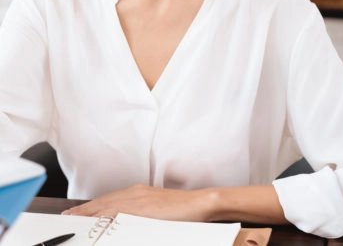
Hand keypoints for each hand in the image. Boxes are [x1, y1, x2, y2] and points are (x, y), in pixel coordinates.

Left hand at [62, 184, 212, 221]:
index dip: (91, 207)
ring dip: (90, 212)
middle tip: (68, 216)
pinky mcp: (145, 208)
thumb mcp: (159, 212)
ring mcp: (140, 199)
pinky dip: (105, 215)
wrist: (202, 203)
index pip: (109, 200)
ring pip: (108, 205)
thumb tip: (131, 222)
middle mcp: (137, 193)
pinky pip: (119, 211)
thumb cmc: (185, 210)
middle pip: (105, 201)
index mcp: (140, 194)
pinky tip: (96, 221)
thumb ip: (143, 214)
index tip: (77, 212)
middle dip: (85, 209)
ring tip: (74, 218)